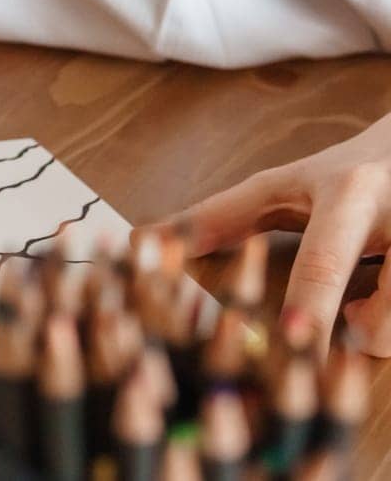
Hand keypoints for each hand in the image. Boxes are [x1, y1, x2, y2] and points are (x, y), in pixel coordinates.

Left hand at [157, 112, 390, 353]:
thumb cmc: (354, 170)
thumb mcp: (289, 184)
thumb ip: (223, 216)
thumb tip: (143, 240)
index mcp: (350, 192)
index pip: (326, 258)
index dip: (311, 303)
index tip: (293, 339)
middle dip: (370, 335)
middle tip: (341, 337)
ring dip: (385, 330)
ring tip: (365, 313)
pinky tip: (388, 297)